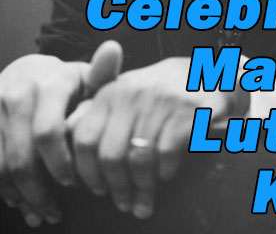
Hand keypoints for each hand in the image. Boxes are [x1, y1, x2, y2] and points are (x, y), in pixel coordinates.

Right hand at [0, 41, 121, 227]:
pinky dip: (3, 188)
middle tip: (55, 210)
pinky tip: (19, 200)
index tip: (73, 182)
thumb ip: (102, 74)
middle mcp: (17, 93)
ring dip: (19, 195)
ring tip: (39, 211)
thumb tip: (113, 48)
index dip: (59, 163)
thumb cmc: (65, 83)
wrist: (25, 72)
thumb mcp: (86, 78)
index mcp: (48, 82)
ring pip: (1, 166)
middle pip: (22, 156)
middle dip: (39, 190)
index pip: (48, 132)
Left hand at [70, 57, 247, 218]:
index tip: (95, 189)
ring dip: (140, 188)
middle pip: (110, 155)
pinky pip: (166, 155)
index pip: (84, 138)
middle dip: (115, 187)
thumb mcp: (125, 93)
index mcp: (111, 92)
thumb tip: (68, 140)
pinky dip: (164, 173)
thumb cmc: (158, 92)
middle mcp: (132, 94)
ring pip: (138, 159)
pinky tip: (165, 176)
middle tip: (122, 203)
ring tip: (143, 203)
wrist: (205, 74)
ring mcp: (161, 102)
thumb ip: (97, 113)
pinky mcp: (188, 113)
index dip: (86, 171)